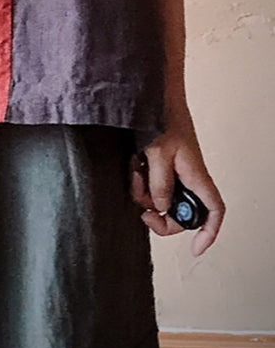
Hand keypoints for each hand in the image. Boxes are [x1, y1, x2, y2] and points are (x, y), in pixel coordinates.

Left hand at [129, 107, 225, 256]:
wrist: (150, 98)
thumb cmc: (161, 118)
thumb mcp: (158, 153)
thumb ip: (160, 184)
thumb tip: (162, 208)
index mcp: (195, 176)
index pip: (212, 210)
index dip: (209, 232)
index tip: (196, 248)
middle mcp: (187, 178)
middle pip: (180, 212)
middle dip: (160, 215)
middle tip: (142, 212)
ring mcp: (173, 173)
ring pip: (160, 200)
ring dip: (143, 194)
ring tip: (135, 172)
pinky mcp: (159, 167)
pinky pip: (149, 186)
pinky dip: (139, 181)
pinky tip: (134, 166)